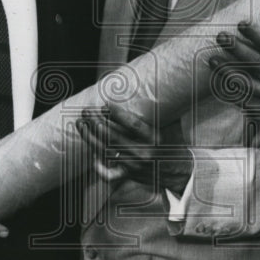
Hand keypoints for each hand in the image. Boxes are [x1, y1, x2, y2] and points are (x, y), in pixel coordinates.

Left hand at [77, 106, 192, 193]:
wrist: (177, 171)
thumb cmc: (173, 142)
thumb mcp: (171, 123)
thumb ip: (161, 108)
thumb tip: (155, 85)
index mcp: (154, 138)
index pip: (133, 125)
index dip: (117, 114)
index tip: (106, 104)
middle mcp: (144, 152)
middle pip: (114, 137)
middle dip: (97, 121)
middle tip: (87, 110)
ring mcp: (134, 165)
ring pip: (107, 151)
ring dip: (90, 136)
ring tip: (82, 122)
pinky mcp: (128, 174)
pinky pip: (109, 174)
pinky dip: (98, 166)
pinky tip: (90, 152)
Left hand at [209, 22, 259, 135]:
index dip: (258, 34)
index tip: (242, 24)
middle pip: (258, 62)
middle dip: (237, 48)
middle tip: (221, 37)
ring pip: (249, 84)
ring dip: (228, 72)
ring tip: (213, 61)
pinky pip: (250, 104)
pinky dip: (235, 96)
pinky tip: (222, 87)